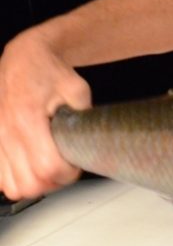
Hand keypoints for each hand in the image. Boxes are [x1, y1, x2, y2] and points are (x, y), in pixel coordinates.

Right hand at [0, 31, 90, 199]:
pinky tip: (34, 167)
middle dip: (54, 182)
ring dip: (36, 184)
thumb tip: (91, 142)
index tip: (76, 163)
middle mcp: (6, 132)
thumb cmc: (49, 72)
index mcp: (27, 118)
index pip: (46, 166)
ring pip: (13, 187)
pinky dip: (19, 180)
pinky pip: (2, 180)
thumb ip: (83, 117)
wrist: (23, 58)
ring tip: (52, 168)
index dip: (67, 173)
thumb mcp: (77, 89)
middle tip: (67, 167)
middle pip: (29, 183)